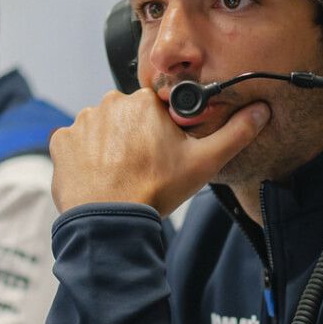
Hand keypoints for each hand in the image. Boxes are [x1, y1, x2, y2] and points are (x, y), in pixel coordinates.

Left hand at [49, 88, 269, 215]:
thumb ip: (235, 133)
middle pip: (128, 116)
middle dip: (135, 136)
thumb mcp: (204, 162)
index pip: (156, 108)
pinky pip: (76, 143)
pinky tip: (99, 176)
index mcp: (143, 102)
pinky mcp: (61, 142)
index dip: (162, 131)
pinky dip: (85, 157)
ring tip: (121, 174)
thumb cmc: (155, 190)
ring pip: (102, 129)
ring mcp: (81, 122)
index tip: (163, 153)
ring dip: (110, 146)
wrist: (109, 221)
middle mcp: (109, 103)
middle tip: (144, 166)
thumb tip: (261, 111)